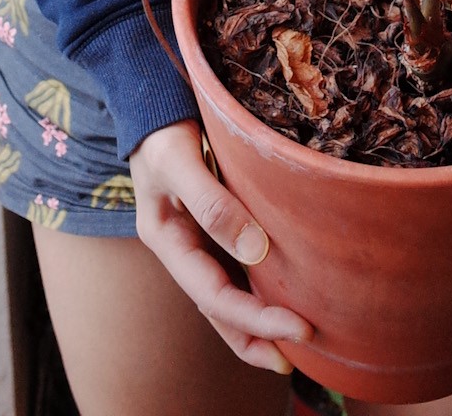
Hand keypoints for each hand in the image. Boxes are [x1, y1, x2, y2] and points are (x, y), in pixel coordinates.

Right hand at [129, 120, 314, 373]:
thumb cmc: (162, 126)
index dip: (255, 318)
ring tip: (295, 344)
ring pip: (227, 293)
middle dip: (255, 338)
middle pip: (217, 308)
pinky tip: (284, 292)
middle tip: (300, 354)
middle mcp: (182, 247)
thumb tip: (257, 250)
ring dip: (256, 321)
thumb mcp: (179, 160)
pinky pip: (236, 264)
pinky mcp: (215, 221)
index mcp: (166, 241)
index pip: (213, 296)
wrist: (152, 98)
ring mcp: (196, 237)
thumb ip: (212, 203)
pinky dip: (259, 285)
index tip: (298, 327)